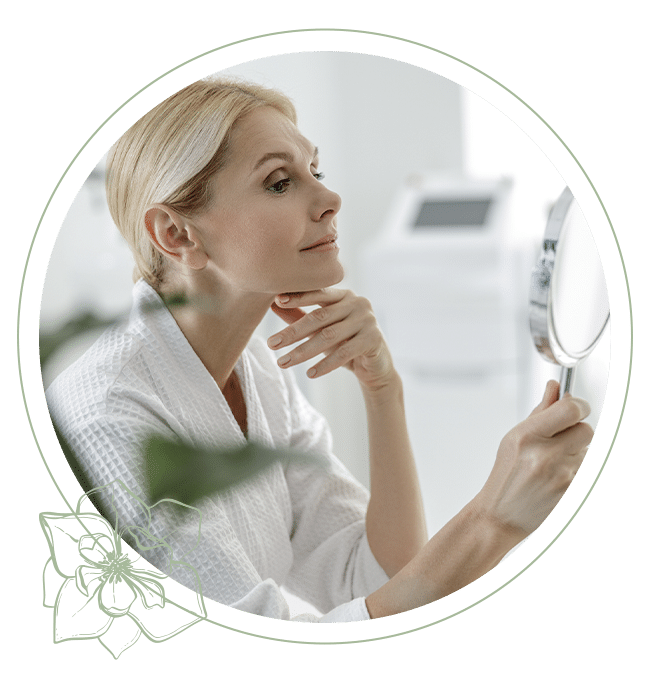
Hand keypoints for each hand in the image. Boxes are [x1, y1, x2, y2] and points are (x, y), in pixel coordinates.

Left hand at [268, 288, 395, 391]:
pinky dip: (325, 364)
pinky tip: (310, 374)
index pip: (318, 293)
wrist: (375, 366)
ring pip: (329, 336)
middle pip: (319, 317)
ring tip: (283, 362)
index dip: (297, 297)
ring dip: (303, 351)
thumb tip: (272, 304)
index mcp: (344, 295)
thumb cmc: (345, 342)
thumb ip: (300, 315)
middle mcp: (358, 303)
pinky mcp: (374, 339)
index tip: (276, 301)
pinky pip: (344, 353)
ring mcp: (368, 320)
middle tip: (271, 343)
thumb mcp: (322, 329)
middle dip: (293, 332)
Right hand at [472, 380, 593, 534]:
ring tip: (554, 465)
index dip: (579, 405)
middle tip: (561, 440)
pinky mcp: (573, 494)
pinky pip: (587, 472)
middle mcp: (546, 456)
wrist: (502, 514)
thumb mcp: (515, 437)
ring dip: (576, 454)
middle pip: (586, 430)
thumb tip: (555, 387)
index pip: (571, 410)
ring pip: (588, 452)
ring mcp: (562, 477)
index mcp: (528, 436)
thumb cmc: (507, 474)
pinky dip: (576, 472)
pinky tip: (557, 479)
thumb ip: (540, 412)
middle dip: (576, 432)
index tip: (577, 407)